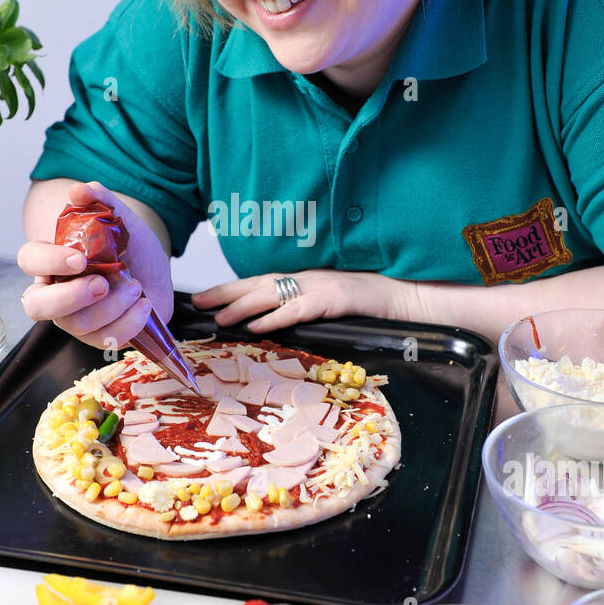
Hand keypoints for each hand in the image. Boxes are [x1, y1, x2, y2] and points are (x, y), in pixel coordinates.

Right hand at [17, 180, 173, 351]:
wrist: (153, 272)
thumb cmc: (126, 247)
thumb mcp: (118, 218)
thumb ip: (99, 200)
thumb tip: (79, 190)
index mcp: (51, 262)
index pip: (29, 260)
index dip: (48, 260)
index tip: (80, 258)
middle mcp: (56, 293)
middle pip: (36, 306)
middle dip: (69, 297)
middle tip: (102, 283)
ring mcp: (75, 319)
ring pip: (76, 325)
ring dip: (111, 307)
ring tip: (136, 287)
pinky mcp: (98, 336)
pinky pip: (104, 340)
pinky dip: (128, 323)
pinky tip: (144, 305)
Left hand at [191, 270, 398, 332]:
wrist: (404, 293)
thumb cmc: (368, 303)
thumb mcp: (330, 303)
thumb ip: (304, 307)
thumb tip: (273, 323)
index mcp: (304, 279)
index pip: (261, 282)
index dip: (231, 288)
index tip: (204, 297)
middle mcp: (307, 278)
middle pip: (259, 283)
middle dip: (226, 292)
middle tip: (198, 302)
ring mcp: (320, 287)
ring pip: (274, 294)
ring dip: (244, 305)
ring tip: (221, 316)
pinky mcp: (334, 299)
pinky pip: (300, 308)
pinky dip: (277, 316)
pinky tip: (258, 325)